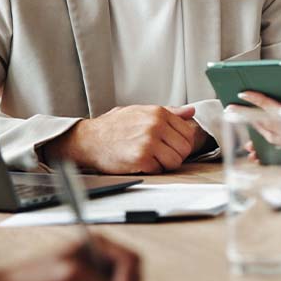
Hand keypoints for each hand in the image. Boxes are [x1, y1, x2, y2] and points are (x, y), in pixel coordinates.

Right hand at [46, 104, 199, 173]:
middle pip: (185, 148)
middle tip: (161, 155)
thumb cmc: (114, 126)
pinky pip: (160, 170)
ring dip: (165, 164)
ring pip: (175, 161)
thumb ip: (169, 112)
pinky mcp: (141, 158)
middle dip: (175, 154)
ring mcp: (149, 142)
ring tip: (151, 159)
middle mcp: (155, 125)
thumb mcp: (141, 111)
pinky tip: (141, 163)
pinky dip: (152, 170)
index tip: (171, 145)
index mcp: (158, 113)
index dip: (181, 142)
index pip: (188, 132)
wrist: (89, 139)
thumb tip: (191, 111)